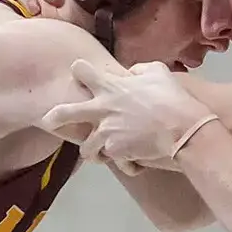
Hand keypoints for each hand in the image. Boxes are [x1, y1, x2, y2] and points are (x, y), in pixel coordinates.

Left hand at [43, 60, 215, 173]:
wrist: (182, 129)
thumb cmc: (172, 98)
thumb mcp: (158, 72)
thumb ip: (139, 70)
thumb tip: (131, 72)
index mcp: (110, 86)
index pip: (81, 71)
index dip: (79, 71)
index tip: (79, 74)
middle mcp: (102, 109)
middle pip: (64, 113)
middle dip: (54, 117)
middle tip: (48, 121)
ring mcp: (106, 132)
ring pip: (85, 147)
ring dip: (91, 150)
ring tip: (98, 153)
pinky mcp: (115, 151)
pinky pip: (109, 159)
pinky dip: (117, 161)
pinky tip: (127, 161)